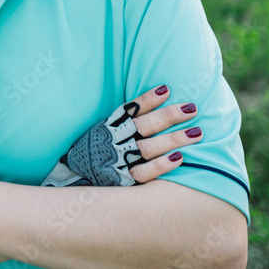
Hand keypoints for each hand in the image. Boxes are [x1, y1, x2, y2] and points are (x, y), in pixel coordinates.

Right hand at [41, 84, 200, 186]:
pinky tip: (180, 158)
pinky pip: (144, 172)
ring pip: (149, 147)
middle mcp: (113, 141)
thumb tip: (147, 106)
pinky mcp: (122, 179)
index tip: (166, 89)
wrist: (72, 179)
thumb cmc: (93, 152)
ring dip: (174, 139)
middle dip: (169, 116)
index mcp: (107, 127)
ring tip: (197, 132)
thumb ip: (120, 122)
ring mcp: (118, 160)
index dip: (148, 99)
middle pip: (144, 126)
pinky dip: (161, 165)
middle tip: (192, 109)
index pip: (129, 109)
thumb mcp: (100, 131)